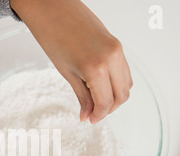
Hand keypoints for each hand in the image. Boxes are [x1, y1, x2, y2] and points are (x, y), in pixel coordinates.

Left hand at [10, 0, 132, 123]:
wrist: (52, 9)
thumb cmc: (53, 37)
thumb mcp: (67, 72)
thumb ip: (82, 96)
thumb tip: (87, 115)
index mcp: (97, 68)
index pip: (106, 102)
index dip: (99, 115)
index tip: (90, 120)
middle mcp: (112, 58)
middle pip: (122, 95)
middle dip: (110, 108)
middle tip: (93, 113)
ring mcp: (117, 49)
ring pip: (127, 83)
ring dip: (114, 96)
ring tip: (95, 100)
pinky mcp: (116, 43)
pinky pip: (123, 69)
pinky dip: (116, 82)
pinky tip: (100, 85)